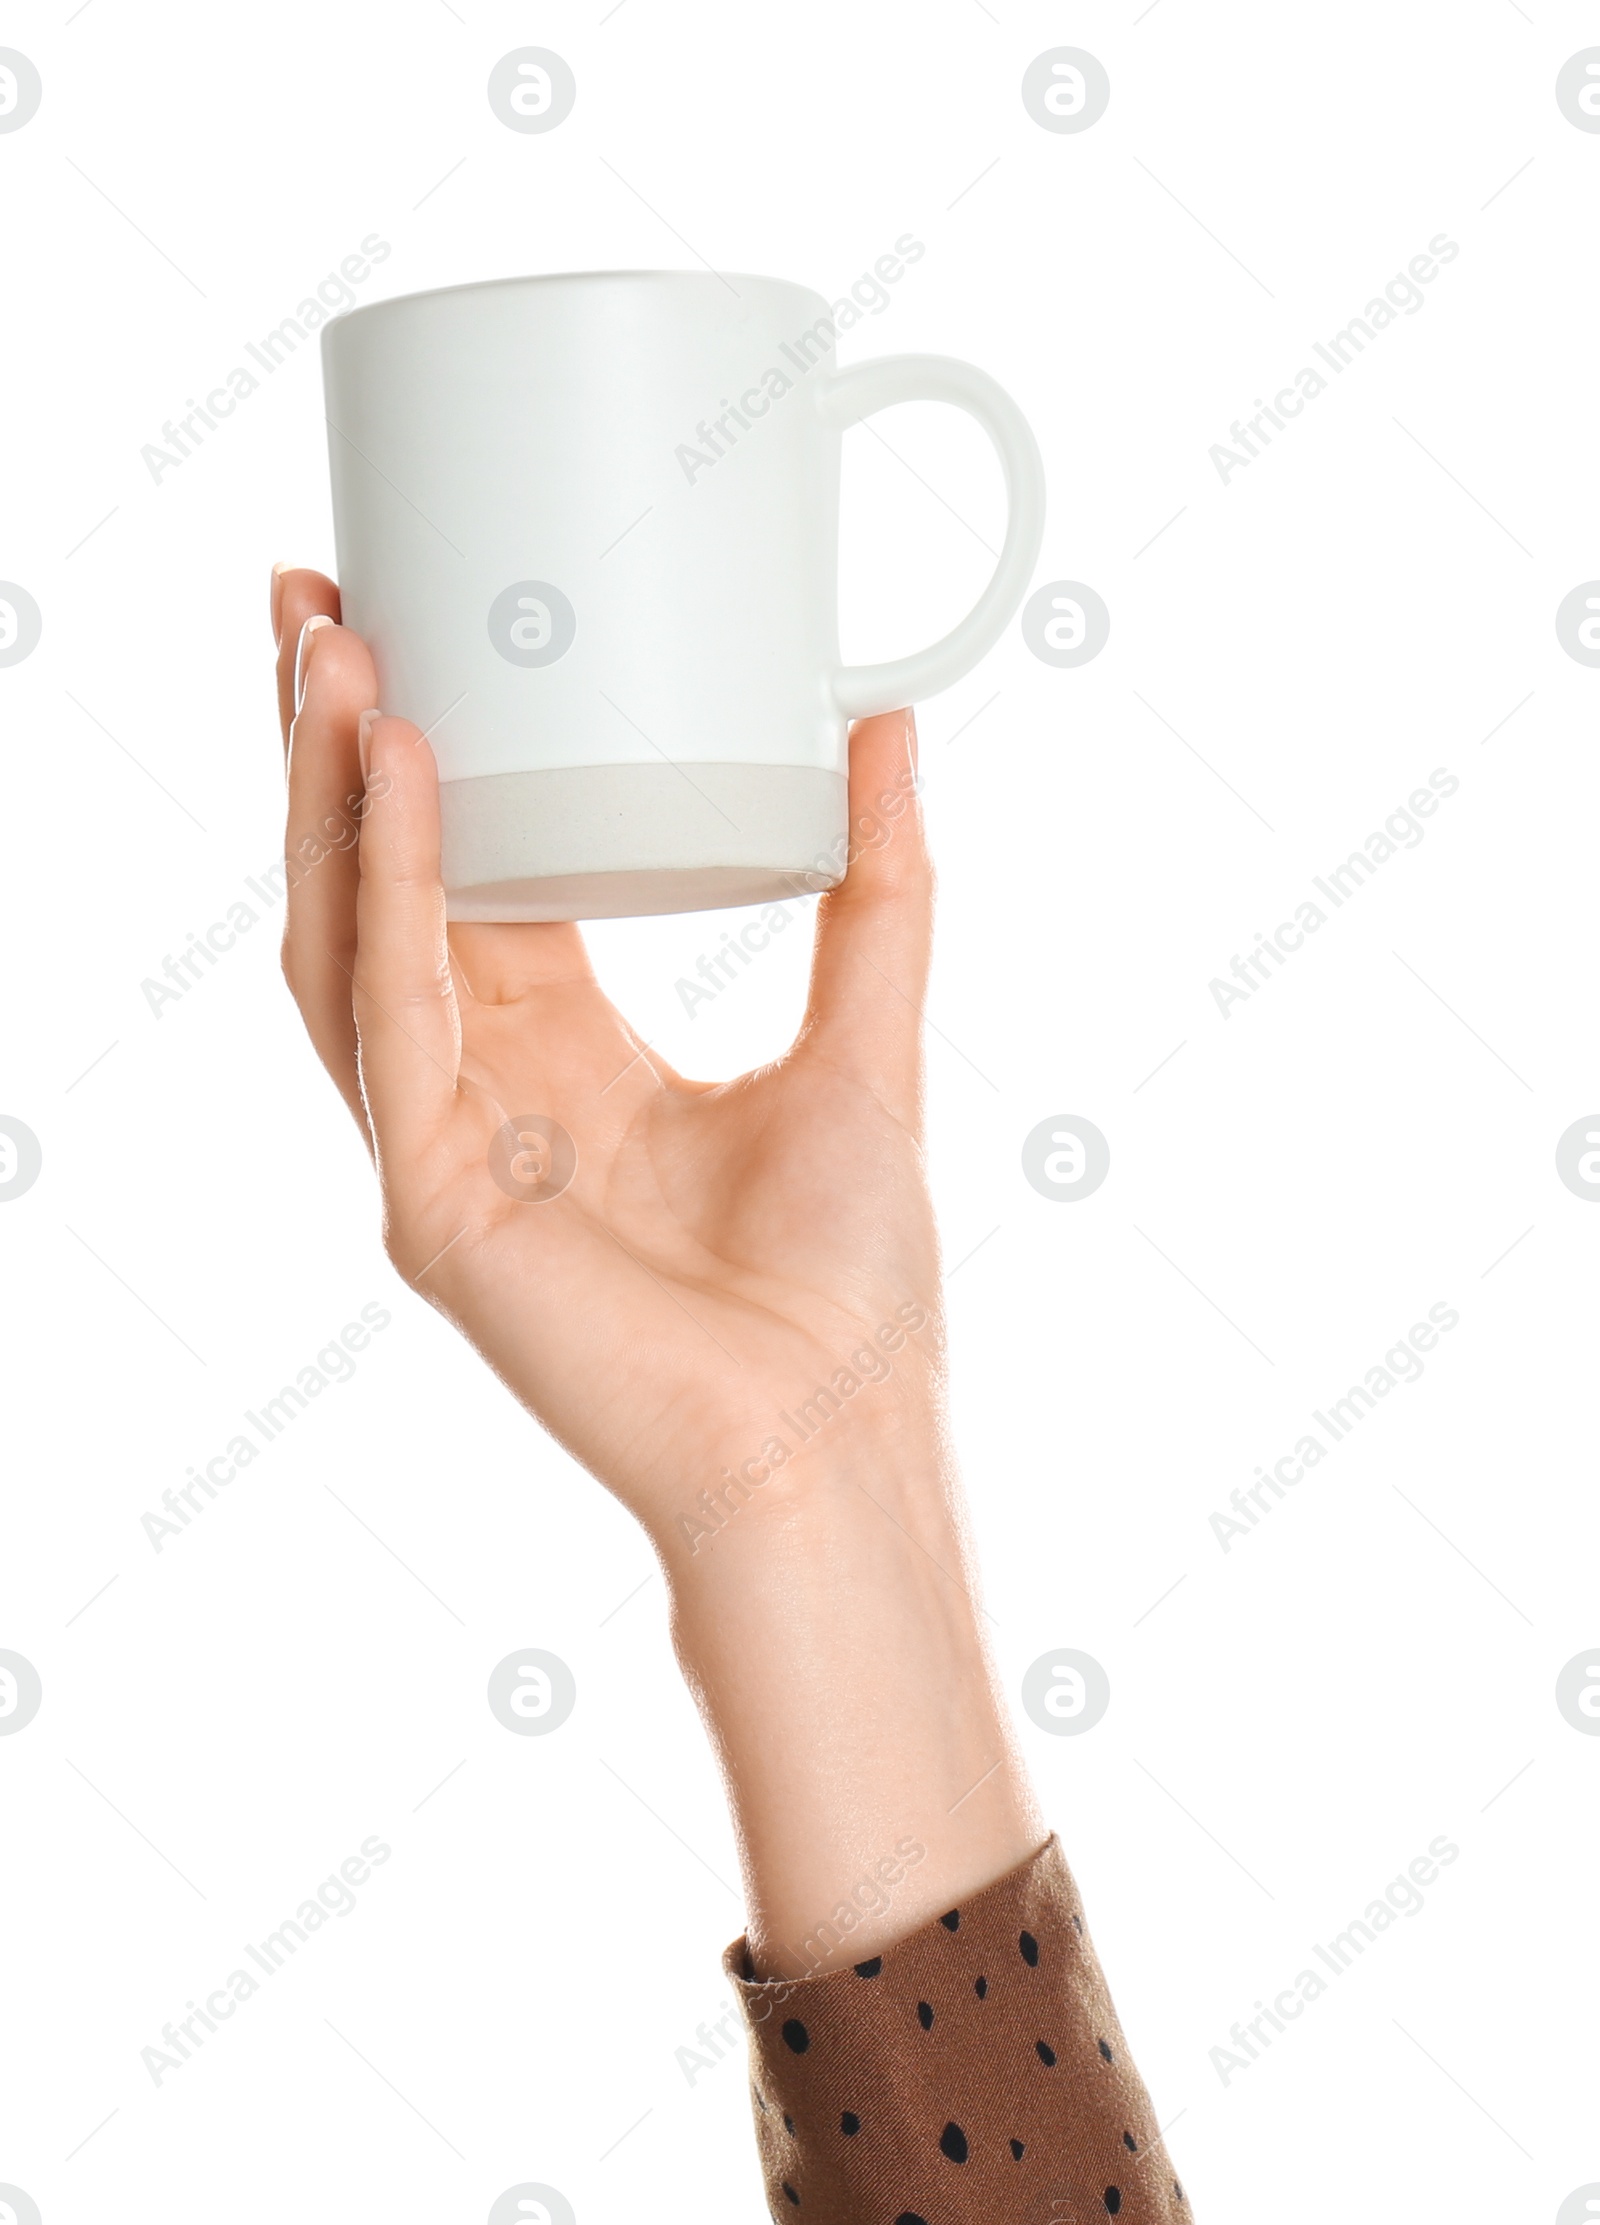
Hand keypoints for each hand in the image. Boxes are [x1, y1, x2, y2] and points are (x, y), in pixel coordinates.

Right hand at [274, 564, 1042, 1962]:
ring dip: (328, 794)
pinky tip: (401, 772)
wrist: (841, 1439)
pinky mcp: (433, 1206)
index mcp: (563, 1063)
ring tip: (338, 647)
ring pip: (344, 943)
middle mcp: (482, 1097)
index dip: (423, 755)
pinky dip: (393, 888)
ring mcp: (441, 1154)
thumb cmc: (848, 1288)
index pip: (458, 878)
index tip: (405, 614)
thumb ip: (873, 890)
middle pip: (371, 891)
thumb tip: (886, 719)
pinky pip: (390, 1020)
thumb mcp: (868, 1040)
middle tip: (318, 590)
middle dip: (331, 744)